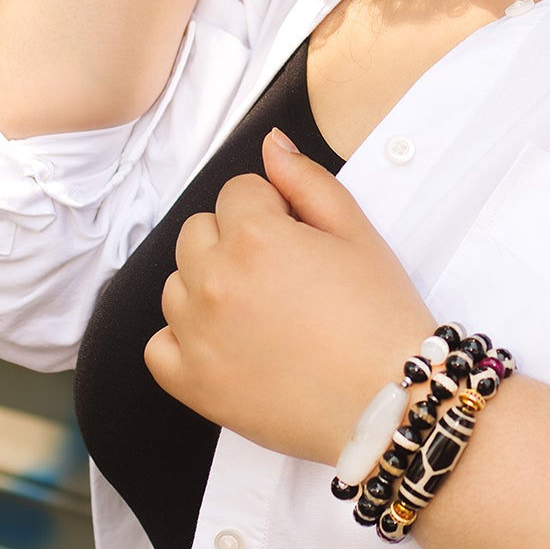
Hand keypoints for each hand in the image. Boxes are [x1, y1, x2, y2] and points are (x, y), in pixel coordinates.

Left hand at [144, 130, 436, 464]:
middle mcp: (215, 280)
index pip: (237, 191)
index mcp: (254, 236)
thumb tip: (270, 144)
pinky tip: (225, 341)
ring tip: (260, 310)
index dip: (272, 207)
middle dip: (234, 238)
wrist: (389, 404)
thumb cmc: (380, 316)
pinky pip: (159, 345)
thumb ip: (306, 180)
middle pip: (197, 231)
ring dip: (208, 285)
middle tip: (282, 272)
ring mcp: (197, 335)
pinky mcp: (192, 384)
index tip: (299, 236)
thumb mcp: (356, 232)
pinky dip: (183, 338)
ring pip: (176, 283)